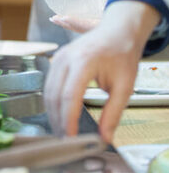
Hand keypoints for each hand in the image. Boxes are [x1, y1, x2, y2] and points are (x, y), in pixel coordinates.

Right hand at [44, 0, 159, 142]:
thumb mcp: (125, 86)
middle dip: (58, 120)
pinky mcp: (57, 60)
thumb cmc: (122, 55)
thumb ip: (113, 113)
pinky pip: (49, 84)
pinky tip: (60, 114)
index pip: (70, 96)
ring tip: (63, 131)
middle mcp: (66, 58)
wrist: (118, 31)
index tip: (72, 139)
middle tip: (66, 141)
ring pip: (47, 90)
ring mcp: (59, 57)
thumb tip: (104, 137)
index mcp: (83, 61)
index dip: (68, 120)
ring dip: (53, 112)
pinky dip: (52, 101)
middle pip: (54, 95)